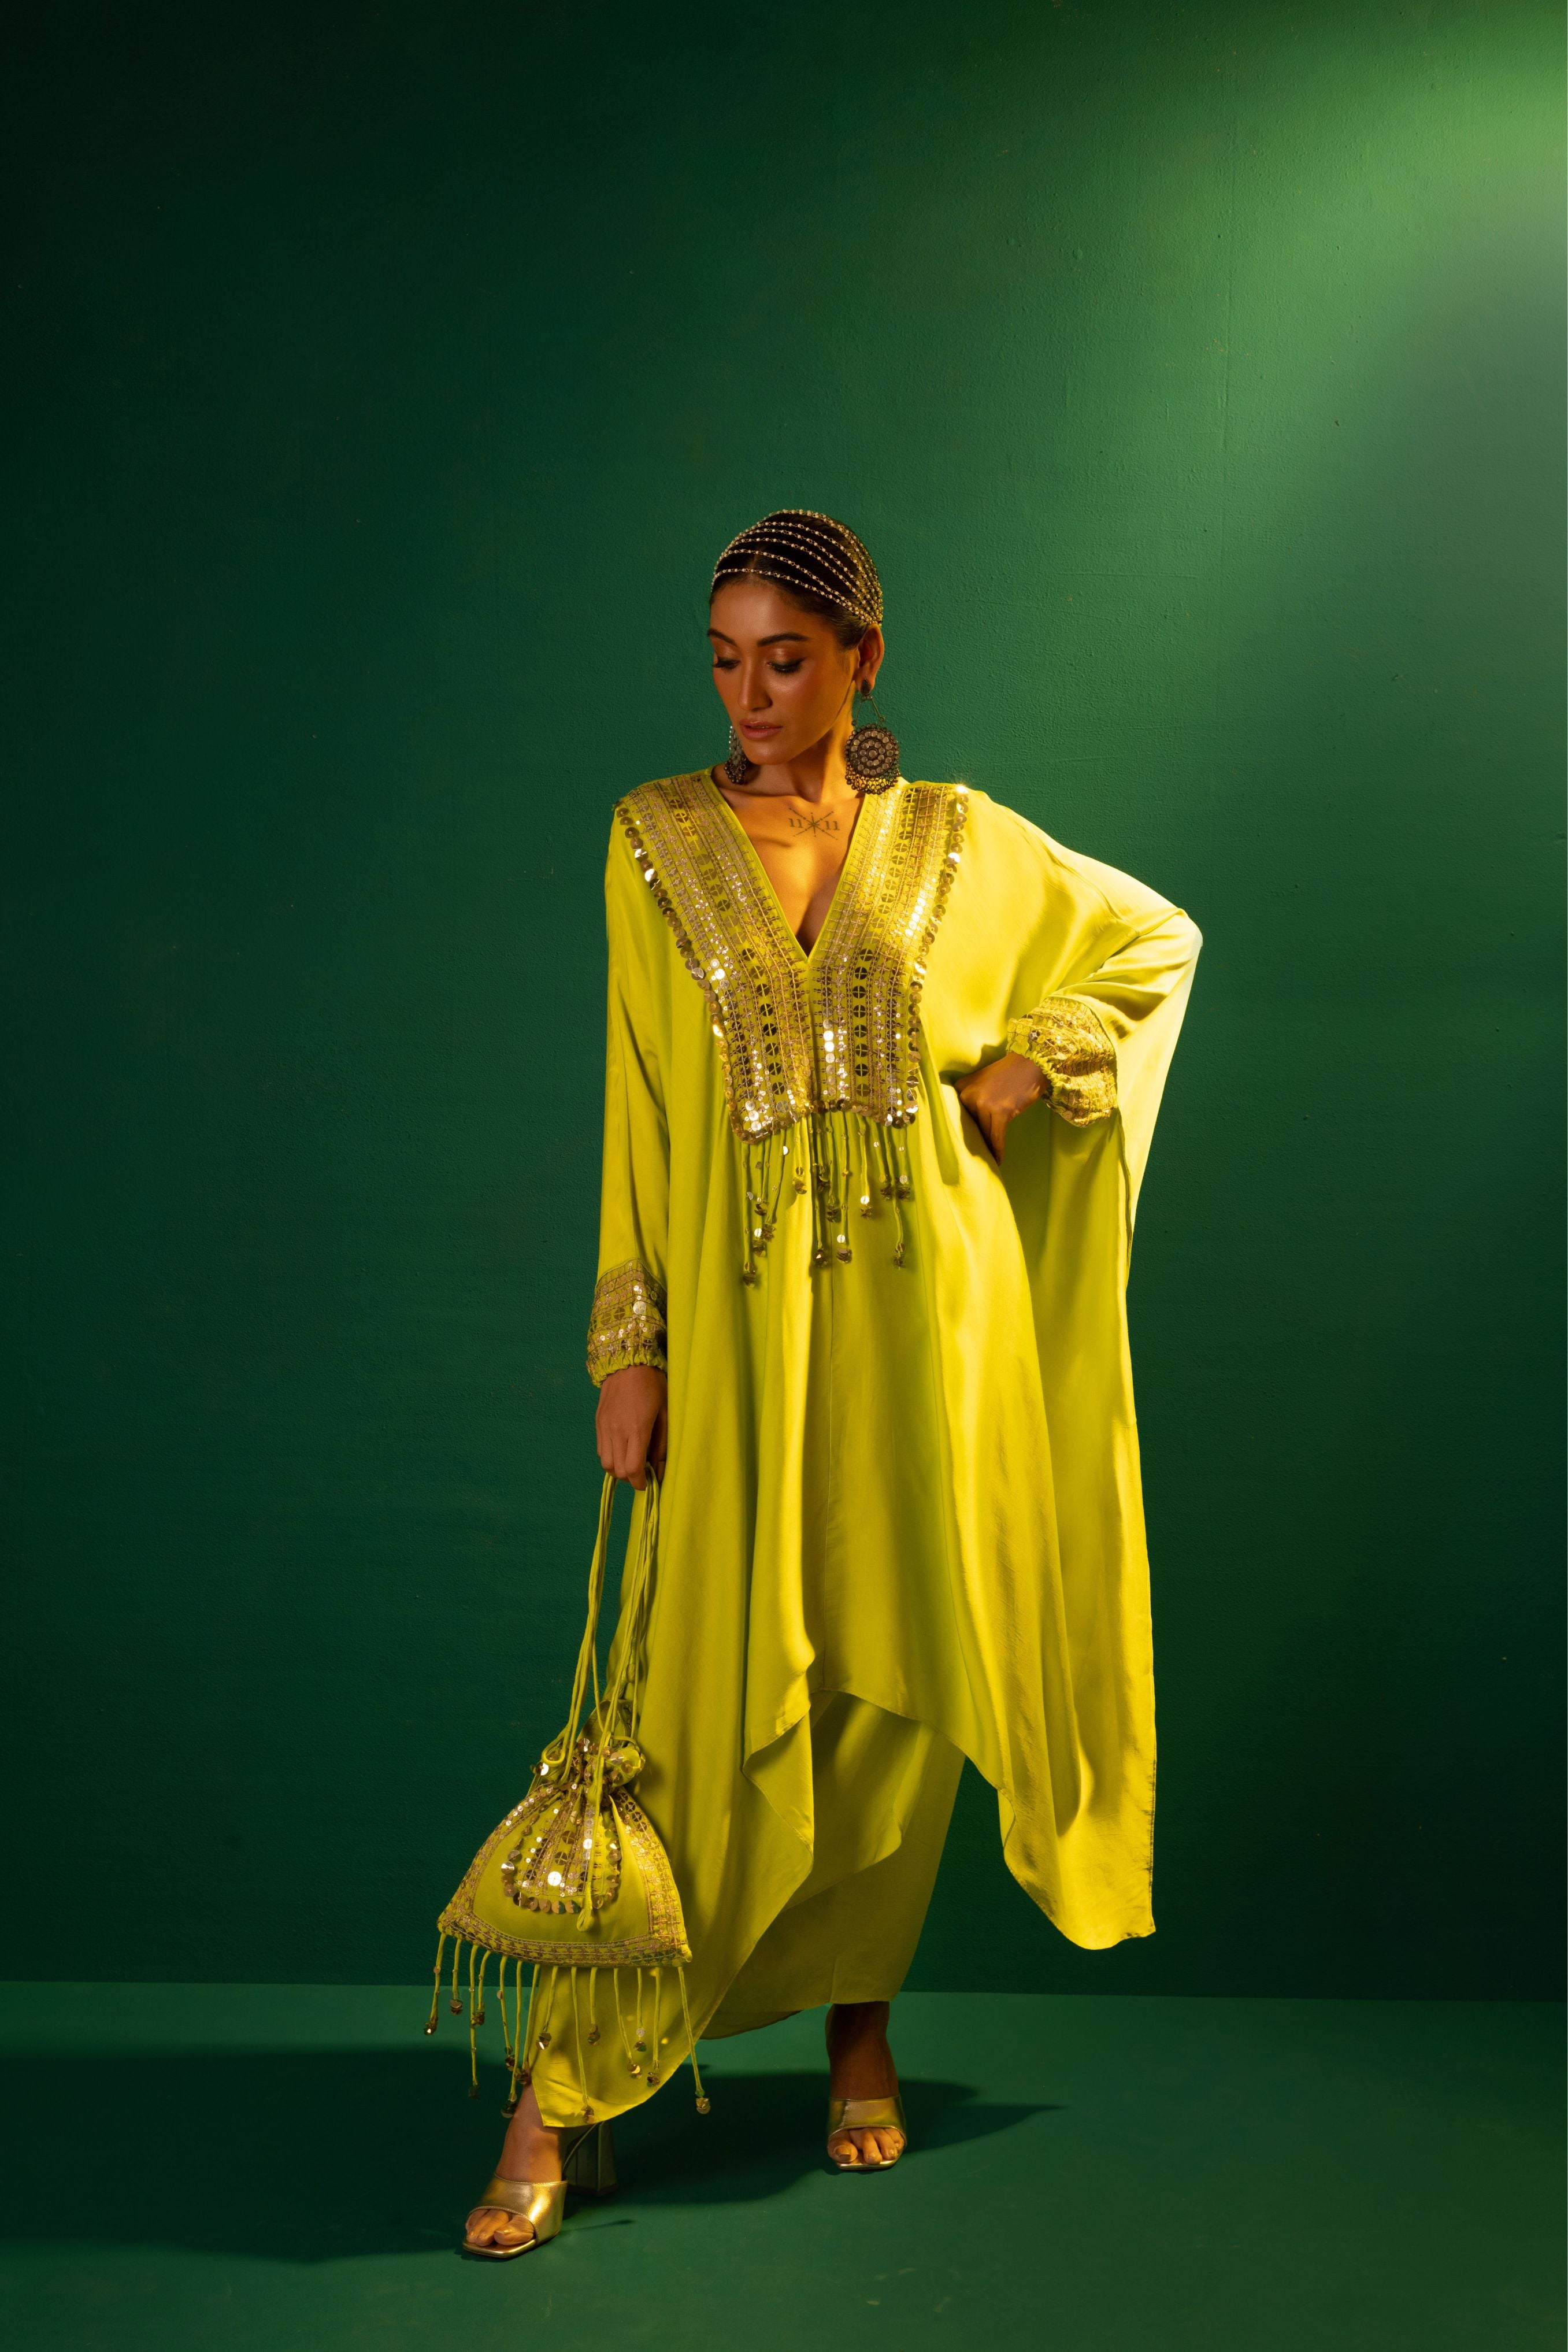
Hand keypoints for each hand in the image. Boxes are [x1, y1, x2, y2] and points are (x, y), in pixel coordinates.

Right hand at [595, 1365, 667, 1489]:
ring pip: (606, 1463)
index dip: (640, 1483)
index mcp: (636, 1429)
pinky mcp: (598, 1423)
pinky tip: (622, 1449)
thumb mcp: (665, 1414)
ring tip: (631, 1461)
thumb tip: (659, 1471)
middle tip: (643, 1472)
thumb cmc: (653, 1386)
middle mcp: (617, 1431)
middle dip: (630, 1478)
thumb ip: (662, 1445)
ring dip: (618, 1469)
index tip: (648, 1483)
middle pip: (618, 1471)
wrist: (628, 1363)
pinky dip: (610, 1457)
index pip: (633, 1469)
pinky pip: (601, 1450)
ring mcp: (604, 1427)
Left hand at [954, 1051, 1047, 1162]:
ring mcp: (984, 1103)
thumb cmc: (1008, 1073)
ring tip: (989, 1159)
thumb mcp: (981, 1081)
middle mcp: (969, 1095)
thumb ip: (971, 1097)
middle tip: (978, 1154)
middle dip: (976, 1139)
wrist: (1030, 1063)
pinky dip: (998, 1150)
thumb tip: (968, 1124)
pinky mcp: (1000, 1112)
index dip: (964, 1129)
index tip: (963, 1144)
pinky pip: (997, 1137)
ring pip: (984, 1132)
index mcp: (961, 1087)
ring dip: (987, 1147)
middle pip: (971, 1125)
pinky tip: (998, 1160)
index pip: (959, 1114)